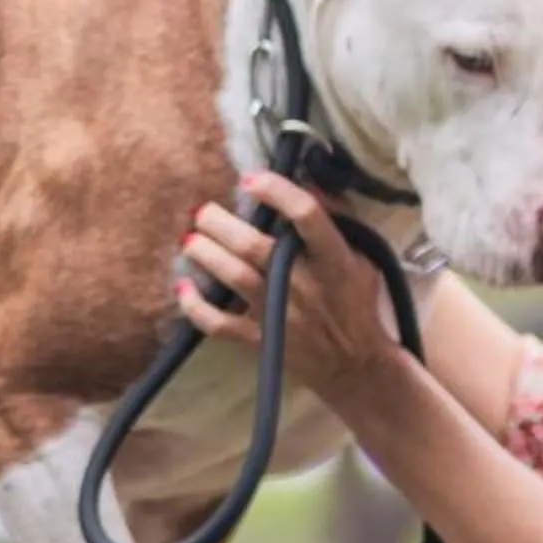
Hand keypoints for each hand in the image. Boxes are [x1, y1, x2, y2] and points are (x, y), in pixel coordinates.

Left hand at [175, 173, 402, 399]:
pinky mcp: (260, 338)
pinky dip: (196, 307)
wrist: (354, 364)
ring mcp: (278, 312)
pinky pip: (219, 324)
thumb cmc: (356, 302)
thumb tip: (308, 180)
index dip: (276, 191)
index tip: (250, 178)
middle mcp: (302, 282)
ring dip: (205, 253)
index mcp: (332, 258)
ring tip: (190, 239)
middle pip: (253, 245)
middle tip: (203, 211)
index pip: (306, 216)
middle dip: (220, 222)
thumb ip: (338, 220)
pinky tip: (182, 288)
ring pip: (233, 276)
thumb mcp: (360, 257)